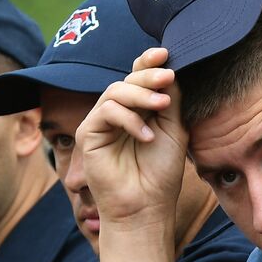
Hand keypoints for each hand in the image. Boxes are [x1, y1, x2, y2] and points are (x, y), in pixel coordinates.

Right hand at [75, 46, 188, 227]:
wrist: (146, 207)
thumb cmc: (161, 173)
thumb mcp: (173, 130)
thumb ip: (170, 100)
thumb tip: (168, 69)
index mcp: (138, 111)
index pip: (138, 78)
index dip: (148, 62)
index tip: (166, 53)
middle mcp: (117, 114)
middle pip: (127, 80)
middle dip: (148, 76)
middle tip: (168, 77)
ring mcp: (100, 123)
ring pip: (115, 92)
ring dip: (140, 95)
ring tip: (161, 107)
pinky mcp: (87, 135)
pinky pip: (105, 112)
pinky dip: (128, 120)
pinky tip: (146, 137)